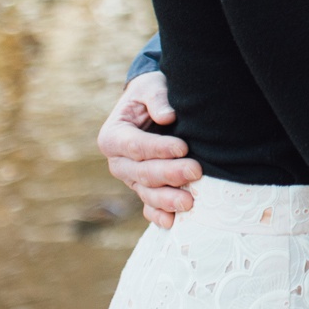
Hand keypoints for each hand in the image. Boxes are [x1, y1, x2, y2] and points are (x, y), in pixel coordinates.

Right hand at [98, 71, 201, 228]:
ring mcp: (130, 178)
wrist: (152, 106)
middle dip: (169, 174)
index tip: (183, 147)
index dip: (158, 148)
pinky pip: (148, 206)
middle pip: (142, 172)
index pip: (135, 145)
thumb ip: (157, 98)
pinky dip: (159, 215)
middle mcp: (118, 161)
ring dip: (167, 200)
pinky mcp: (143, 188)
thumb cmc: (151, 94)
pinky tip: (173, 222)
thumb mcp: (151, 85)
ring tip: (190, 202)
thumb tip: (166, 116)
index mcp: (113, 136)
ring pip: (146, 192)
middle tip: (196, 172)